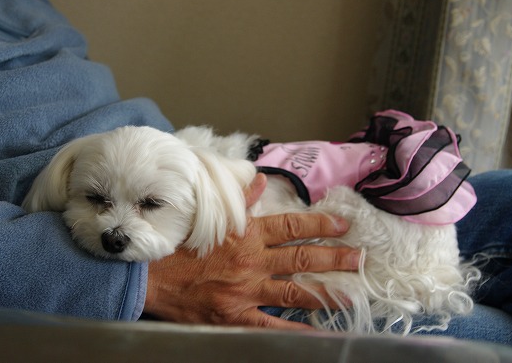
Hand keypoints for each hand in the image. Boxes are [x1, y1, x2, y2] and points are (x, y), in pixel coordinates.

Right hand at [143, 173, 360, 329]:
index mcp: (247, 235)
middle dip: (335, 258)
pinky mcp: (237, 316)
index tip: (343, 225)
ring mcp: (247, 291)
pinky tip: (316, 332)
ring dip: (326, 292)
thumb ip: (238, 200)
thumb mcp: (209, 216)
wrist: (152, 277)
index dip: (320, 225)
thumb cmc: (180, 245)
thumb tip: (259, 180)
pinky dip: (295, 330)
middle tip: (360, 259)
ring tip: (351, 293)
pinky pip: (272, 326)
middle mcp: (253, 262)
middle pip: (302, 259)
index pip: (291, 227)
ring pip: (295, 292)